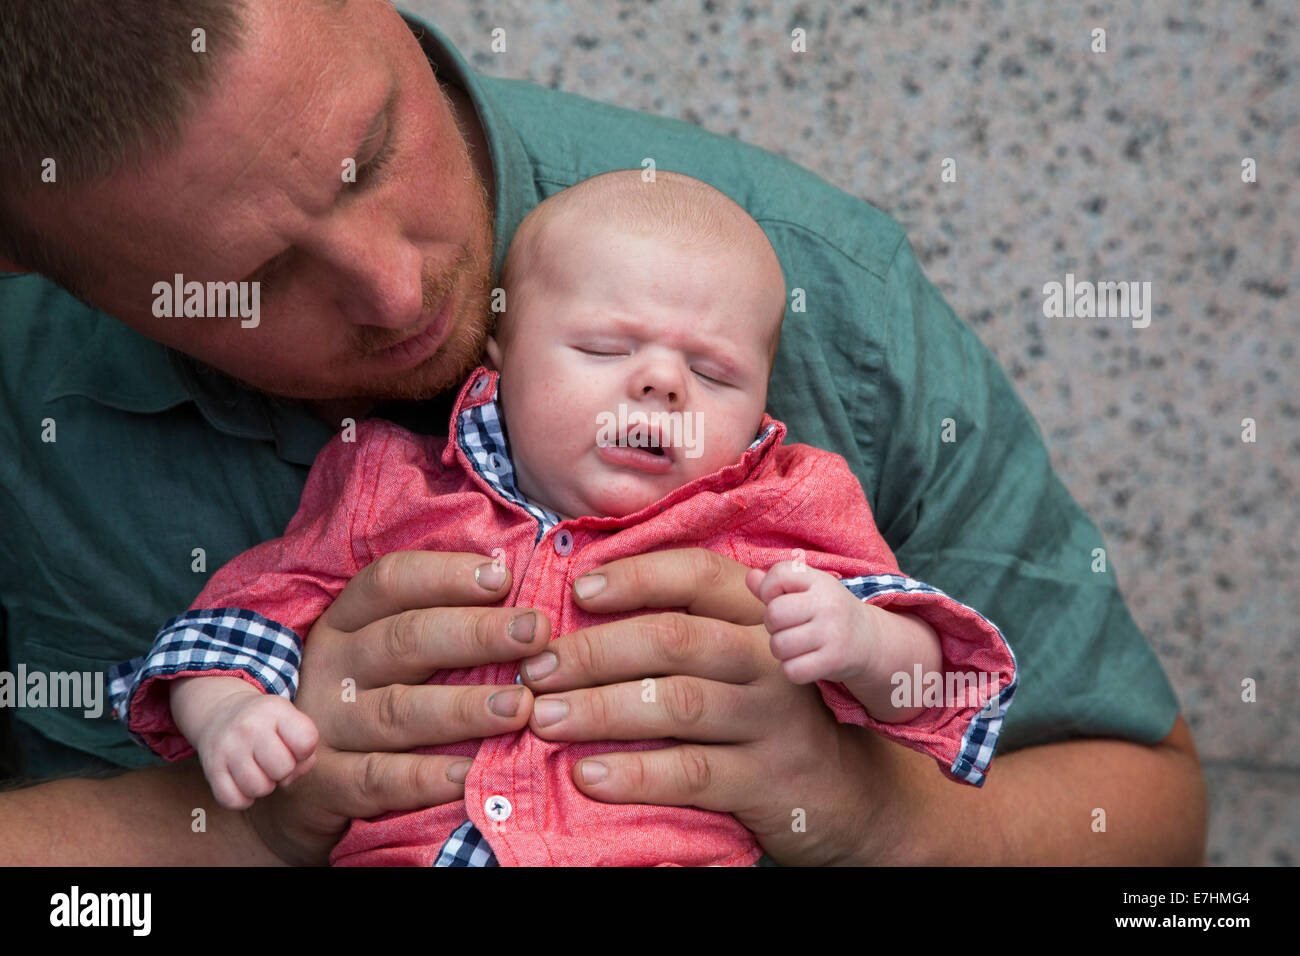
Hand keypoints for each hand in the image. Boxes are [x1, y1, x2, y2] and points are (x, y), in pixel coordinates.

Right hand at [172, 676, 318, 809]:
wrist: (220, 712)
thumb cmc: (267, 724)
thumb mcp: (290, 720)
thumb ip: (305, 749)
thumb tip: (290, 778)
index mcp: (276, 710)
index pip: (306, 742)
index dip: (305, 752)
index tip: (294, 746)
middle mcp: (250, 726)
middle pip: (283, 769)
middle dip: (284, 771)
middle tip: (274, 761)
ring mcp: (228, 748)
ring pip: (258, 788)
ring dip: (263, 786)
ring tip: (259, 770)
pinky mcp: (211, 768)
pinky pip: (233, 801)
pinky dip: (242, 799)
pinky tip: (243, 782)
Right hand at [244, 551, 552, 864]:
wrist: (287, 780)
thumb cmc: (369, 696)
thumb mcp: (386, 650)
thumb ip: (439, 620)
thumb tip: (518, 588)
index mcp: (346, 621)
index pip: (390, 582)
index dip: (446, 575)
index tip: (504, 577)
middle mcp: (331, 665)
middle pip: (404, 640)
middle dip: (476, 633)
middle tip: (535, 633)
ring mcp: (323, 725)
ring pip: (397, 711)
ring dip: (463, 707)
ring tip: (521, 705)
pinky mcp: (324, 784)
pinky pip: (379, 779)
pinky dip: (427, 779)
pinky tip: (472, 774)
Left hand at [518, 548, 890, 864]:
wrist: (843, 792)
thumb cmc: (762, 712)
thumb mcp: (738, 658)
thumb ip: (683, 626)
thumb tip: (582, 600)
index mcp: (758, 617)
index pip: (697, 576)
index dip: (635, 577)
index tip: (577, 591)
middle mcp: (769, 658)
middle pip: (675, 639)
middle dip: (595, 652)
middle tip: (537, 670)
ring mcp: (773, 719)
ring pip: (678, 703)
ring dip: (600, 709)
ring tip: (544, 719)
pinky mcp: (767, 780)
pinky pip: (693, 772)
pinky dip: (636, 774)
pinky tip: (589, 776)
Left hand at [745, 561, 882, 684]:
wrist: (869, 640)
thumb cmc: (826, 612)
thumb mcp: (807, 590)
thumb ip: (775, 584)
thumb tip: (750, 578)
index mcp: (820, 581)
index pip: (778, 575)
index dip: (768, 590)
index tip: (779, 599)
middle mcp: (828, 604)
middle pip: (773, 614)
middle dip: (772, 625)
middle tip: (787, 628)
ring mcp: (834, 633)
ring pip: (779, 645)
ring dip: (780, 650)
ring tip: (794, 645)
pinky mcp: (835, 661)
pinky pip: (792, 670)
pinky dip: (791, 670)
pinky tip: (803, 662)